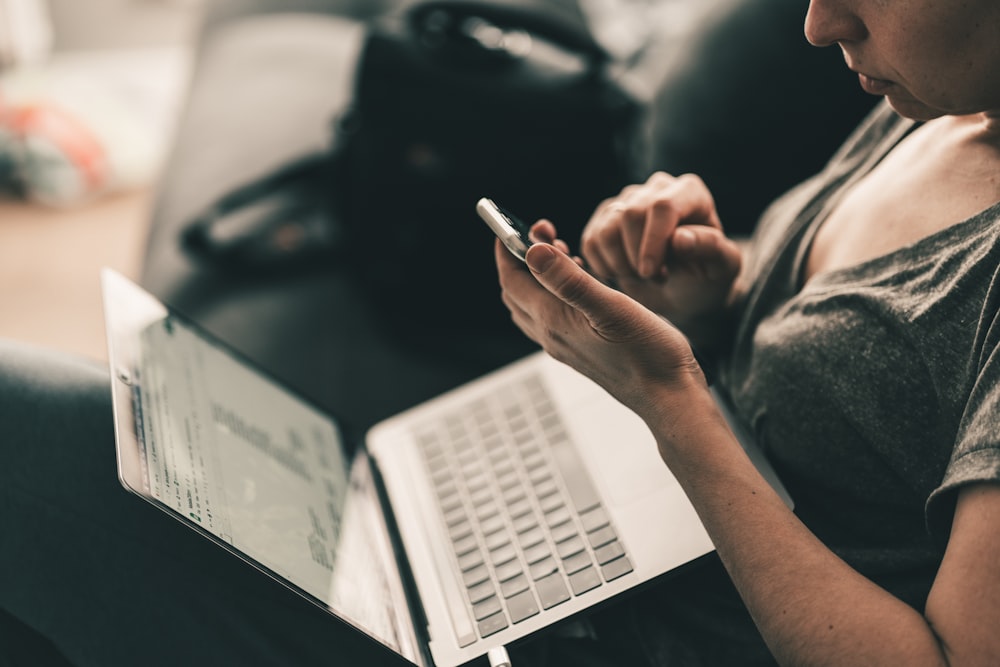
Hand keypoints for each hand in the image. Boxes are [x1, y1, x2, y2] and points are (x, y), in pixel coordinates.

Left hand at [495, 235, 706, 422]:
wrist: (668, 396)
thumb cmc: (647, 354)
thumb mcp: (611, 307)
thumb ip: (569, 280)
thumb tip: (534, 251)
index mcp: (553, 321)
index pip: (511, 279)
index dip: (506, 249)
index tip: (508, 224)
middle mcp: (552, 335)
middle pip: (517, 291)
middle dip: (520, 259)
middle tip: (541, 233)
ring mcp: (566, 345)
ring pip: (533, 304)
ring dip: (538, 275)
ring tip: (561, 251)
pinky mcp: (582, 350)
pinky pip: (554, 315)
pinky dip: (556, 292)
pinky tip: (582, 282)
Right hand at [580, 172, 742, 336]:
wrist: (685, 289)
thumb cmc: (707, 276)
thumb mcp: (722, 268)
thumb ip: (710, 249)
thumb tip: (680, 238)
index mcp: (690, 192)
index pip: (663, 206)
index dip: (652, 241)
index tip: (651, 273)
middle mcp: (657, 187)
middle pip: (629, 215)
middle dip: (637, 257)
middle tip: (656, 279)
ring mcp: (627, 200)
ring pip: (606, 229)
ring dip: (620, 265)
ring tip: (643, 276)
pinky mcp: (604, 218)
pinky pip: (591, 242)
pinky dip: (603, 267)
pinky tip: (625, 274)